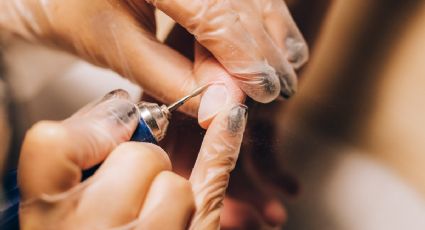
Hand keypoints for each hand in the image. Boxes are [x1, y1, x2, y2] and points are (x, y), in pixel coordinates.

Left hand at [0, 0, 306, 116]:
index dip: (245, 56)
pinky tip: (274, 41)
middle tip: (277, 91)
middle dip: (263, 51)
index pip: (214, 13)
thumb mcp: (119, 50)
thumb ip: (172, 78)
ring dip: (271, 34)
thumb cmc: (74, 13)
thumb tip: (222, 106)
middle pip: (242, 3)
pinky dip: (262, 16)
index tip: (264, 93)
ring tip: (282, 71)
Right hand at [18, 89, 246, 228]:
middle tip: (129, 199)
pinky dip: (221, 152)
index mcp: (46, 222)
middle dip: (141, 167)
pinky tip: (229, 124)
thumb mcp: (58, 219)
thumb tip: (118, 113)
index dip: (88, 131)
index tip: (113, 125)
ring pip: (176, 183)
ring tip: (151, 226)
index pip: (55, 144)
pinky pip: (211, 188)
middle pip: (138, 156)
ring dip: (171, 196)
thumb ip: (77, 167)